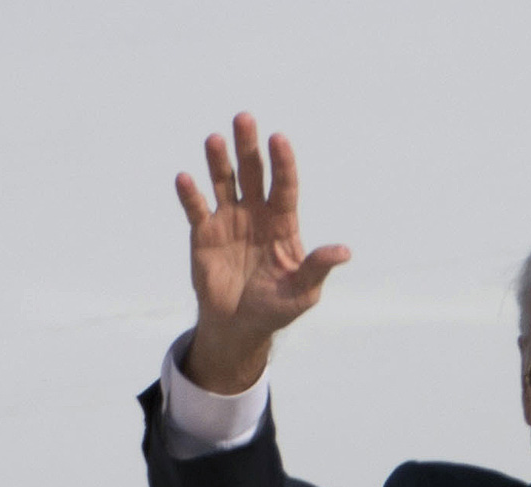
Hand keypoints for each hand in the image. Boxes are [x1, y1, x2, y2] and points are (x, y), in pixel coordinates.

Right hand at [173, 113, 349, 392]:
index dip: (283, 163)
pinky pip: (196, 208)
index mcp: (284, 224)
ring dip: (219, 161)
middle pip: (254, 173)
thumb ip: (318, 267)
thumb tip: (344, 251)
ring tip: (215, 139)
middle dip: (249, 147)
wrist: (240, 324)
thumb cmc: (277, 306)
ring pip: (224, 182)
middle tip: (244, 118)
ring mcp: (229, 220)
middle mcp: (256, 214)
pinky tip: (186, 178)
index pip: (285, 186)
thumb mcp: (304, 291)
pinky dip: (191, 194)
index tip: (279, 138)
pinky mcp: (203, 233)